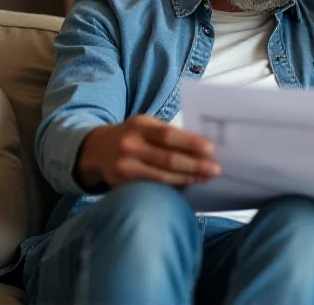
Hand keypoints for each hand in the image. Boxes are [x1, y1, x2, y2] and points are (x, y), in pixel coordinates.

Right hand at [76, 115, 221, 191]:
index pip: (168, 135)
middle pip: (167, 159)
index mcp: (139, 126)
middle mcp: (129, 146)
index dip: (190, 143)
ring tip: (206, 177)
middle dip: (195, 165)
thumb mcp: (146, 125)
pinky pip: (153, 187)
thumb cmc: (134, 135)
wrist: (97, 150)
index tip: (212, 149)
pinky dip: (173, 187)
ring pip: (161, 177)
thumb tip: (202, 146)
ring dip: (188, 178)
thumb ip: (168, 133)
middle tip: (216, 169)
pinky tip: (188, 185)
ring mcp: (124, 167)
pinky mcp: (121, 185)